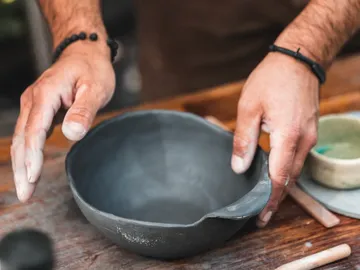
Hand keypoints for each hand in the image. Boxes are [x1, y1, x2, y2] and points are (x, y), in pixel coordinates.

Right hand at [11, 43, 114, 201]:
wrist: (84, 54)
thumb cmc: (92, 69)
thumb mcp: (95, 88)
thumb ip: (83, 111)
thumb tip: (71, 134)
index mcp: (46, 94)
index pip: (35, 130)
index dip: (33, 156)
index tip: (32, 178)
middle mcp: (33, 100)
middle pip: (23, 139)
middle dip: (22, 169)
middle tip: (25, 195)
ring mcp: (33, 105)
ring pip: (22, 139)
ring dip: (22, 164)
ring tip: (25, 189)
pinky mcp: (38, 109)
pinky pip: (28, 135)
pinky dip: (27, 154)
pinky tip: (29, 169)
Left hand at [231, 52, 318, 226]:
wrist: (298, 59)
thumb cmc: (271, 79)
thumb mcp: (249, 107)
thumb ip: (243, 140)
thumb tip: (239, 167)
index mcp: (288, 136)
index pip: (279, 178)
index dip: (270, 200)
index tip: (261, 216)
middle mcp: (304, 140)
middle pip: (290, 178)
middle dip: (275, 197)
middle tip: (260, 213)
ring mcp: (310, 136)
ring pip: (295, 169)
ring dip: (281, 184)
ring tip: (265, 197)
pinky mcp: (309, 131)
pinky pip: (298, 157)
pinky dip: (286, 169)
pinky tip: (273, 172)